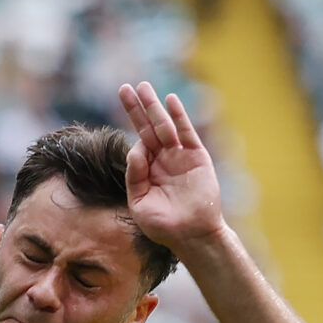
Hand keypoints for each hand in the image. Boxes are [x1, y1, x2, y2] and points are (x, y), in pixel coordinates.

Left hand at [118, 80, 224, 246]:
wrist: (191, 235)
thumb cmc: (163, 225)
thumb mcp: (139, 202)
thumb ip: (134, 176)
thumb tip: (133, 150)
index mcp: (148, 169)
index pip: (137, 144)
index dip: (134, 142)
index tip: (138, 153)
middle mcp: (163, 159)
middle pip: (147, 127)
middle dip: (136, 108)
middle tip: (125, 88)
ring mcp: (180, 156)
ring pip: (164, 126)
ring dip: (154, 106)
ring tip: (143, 86)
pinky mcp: (197, 156)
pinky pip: (186, 132)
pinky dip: (179, 116)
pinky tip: (170, 100)